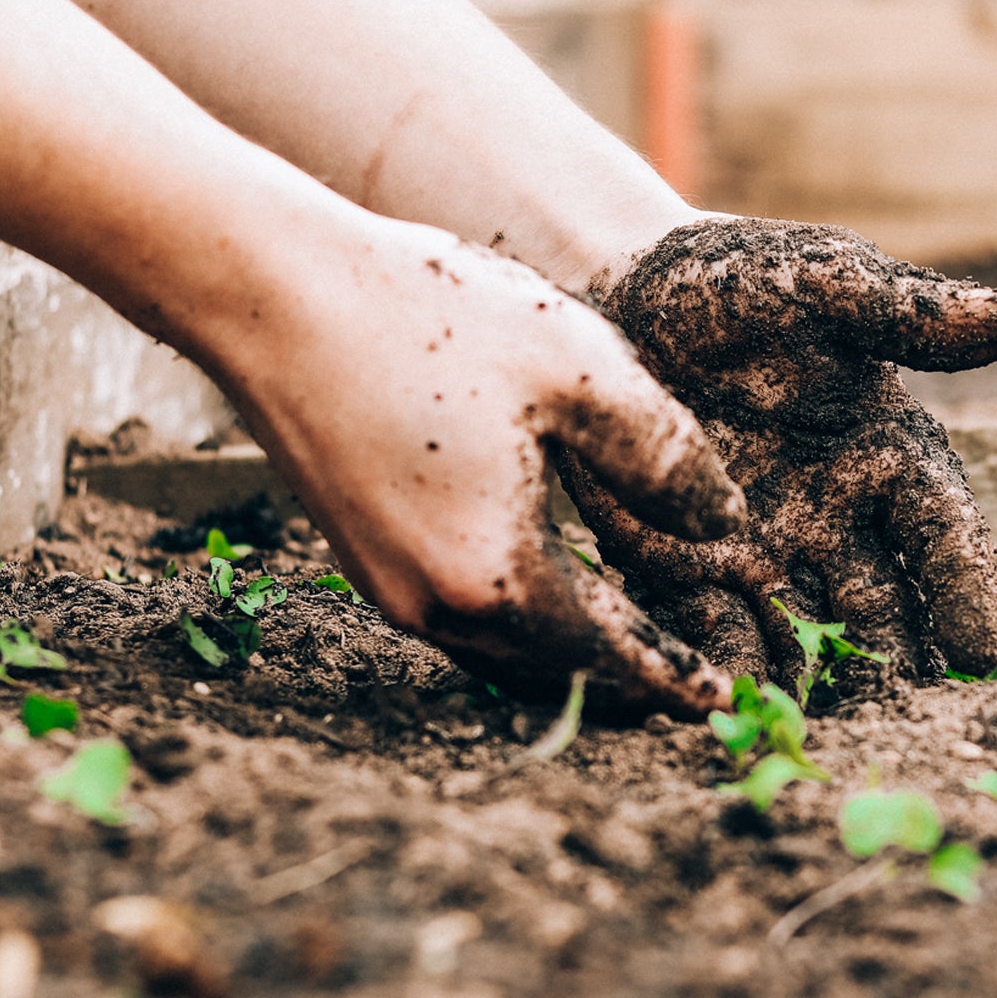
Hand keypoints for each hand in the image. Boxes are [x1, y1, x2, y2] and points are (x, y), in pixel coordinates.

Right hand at [216, 212, 744, 716]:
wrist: (271, 294)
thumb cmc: (428, 318)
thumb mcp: (579, 369)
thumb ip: (665, 458)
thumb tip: (725, 525)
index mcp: (498, 576)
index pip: (612, 656)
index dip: (675, 679)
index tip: (726, 703)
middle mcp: (437, 607)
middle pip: (558, 671)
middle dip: (629, 681)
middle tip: (690, 682)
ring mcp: (390, 589)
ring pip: (506, 653)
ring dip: (573, 655)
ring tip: (633, 641)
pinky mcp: (363, 560)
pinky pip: (464, 619)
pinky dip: (522, 621)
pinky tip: (550, 585)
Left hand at [565, 217, 996, 686]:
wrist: (620, 295)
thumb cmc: (736, 282)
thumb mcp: (824, 283)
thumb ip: (913, 313)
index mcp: (886, 453)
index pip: (940, 532)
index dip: (963, 590)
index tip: (981, 654)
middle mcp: (836, 517)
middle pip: (881, 605)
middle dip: (896, 663)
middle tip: (908, 720)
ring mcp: (763, 550)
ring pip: (805, 634)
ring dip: (818, 683)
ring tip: (825, 734)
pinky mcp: (687, 567)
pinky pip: (715, 629)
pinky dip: (728, 667)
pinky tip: (735, 707)